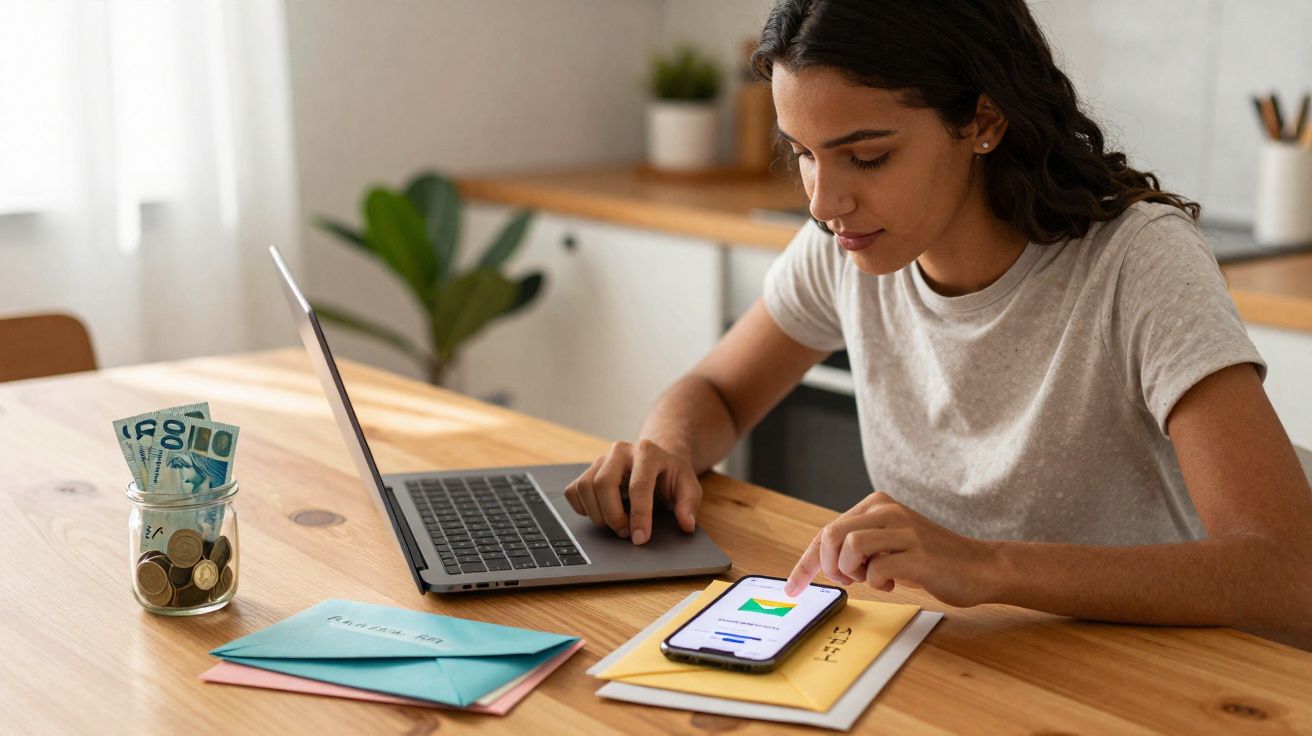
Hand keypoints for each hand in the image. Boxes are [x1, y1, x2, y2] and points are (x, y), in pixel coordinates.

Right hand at [563, 439, 701, 544]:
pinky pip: (574, 491)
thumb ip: (688, 504)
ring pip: (585, 488)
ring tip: (617, 525)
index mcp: (647, 452)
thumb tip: (686, 523)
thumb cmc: (671, 475)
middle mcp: (620, 451)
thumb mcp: (688, 486)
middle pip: (603, 483)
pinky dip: (583, 508)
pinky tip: (602, 513)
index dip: (639, 516)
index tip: (640, 538)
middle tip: (626, 534)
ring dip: (598, 515)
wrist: (657, 460)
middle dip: (613, 516)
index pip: (638, 486)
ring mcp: (601, 458)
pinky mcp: (587, 469)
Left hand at [784, 491, 997, 607]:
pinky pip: (876, 569)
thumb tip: (820, 562)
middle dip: (827, 566)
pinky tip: (895, 582)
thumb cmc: (930, 559)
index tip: (792, 587)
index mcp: (877, 504)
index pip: (827, 531)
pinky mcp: (917, 553)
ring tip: (872, 579)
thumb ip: (857, 546)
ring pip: (849, 547)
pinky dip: (877, 583)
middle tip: (847, 580)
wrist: (980, 566)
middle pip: (831, 535)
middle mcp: (887, 510)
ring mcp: (903, 530)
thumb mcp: (889, 543)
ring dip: (852, 572)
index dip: (805, 562)